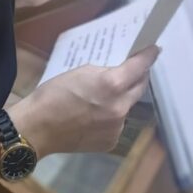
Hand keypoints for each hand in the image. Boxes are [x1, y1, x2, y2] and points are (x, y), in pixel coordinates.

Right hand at [14, 46, 160, 155]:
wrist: (37, 128)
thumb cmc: (55, 94)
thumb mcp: (82, 72)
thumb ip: (105, 72)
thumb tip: (119, 75)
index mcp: (113, 85)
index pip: (139, 67)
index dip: (148, 56)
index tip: (155, 50)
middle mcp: (121, 107)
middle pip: (139, 87)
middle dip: (138, 77)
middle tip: (134, 70)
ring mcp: (117, 127)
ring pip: (127, 106)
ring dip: (122, 99)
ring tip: (102, 98)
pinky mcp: (110, 141)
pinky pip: (117, 123)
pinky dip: (111, 117)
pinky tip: (94, 117)